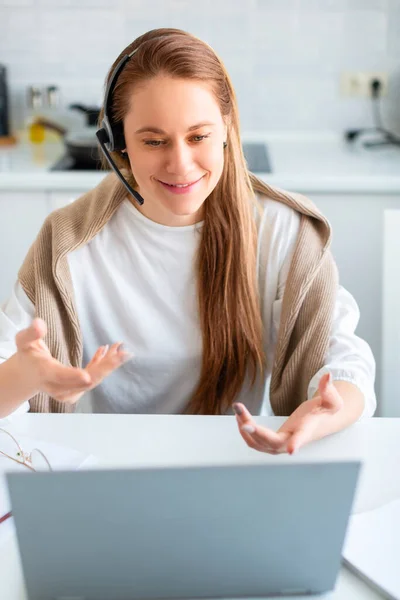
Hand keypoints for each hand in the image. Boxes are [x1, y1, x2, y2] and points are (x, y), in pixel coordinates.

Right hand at [15, 318, 131, 404]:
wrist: (27, 376)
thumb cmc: (27, 356)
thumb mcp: (23, 342)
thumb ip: (31, 333)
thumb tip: (38, 323)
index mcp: (45, 374)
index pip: (60, 376)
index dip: (73, 376)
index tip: (87, 375)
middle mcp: (58, 387)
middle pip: (84, 381)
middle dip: (105, 367)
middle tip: (123, 353)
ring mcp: (68, 392)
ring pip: (93, 381)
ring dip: (109, 365)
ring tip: (122, 349)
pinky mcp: (76, 391)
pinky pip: (93, 379)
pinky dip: (103, 366)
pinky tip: (109, 352)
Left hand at [233, 373, 343, 454]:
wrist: (320, 423)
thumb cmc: (325, 410)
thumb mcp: (331, 399)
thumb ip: (328, 388)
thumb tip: (328, 374)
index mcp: (307, 430)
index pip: (302, 437)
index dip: (297, 444)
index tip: (291, 450)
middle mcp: (291, 442)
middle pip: (271, 442)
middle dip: (254, 430)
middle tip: (240, 414)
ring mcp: (280, 446)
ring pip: (258, 443)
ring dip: (245, 428)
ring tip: (237, 409)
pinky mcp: (272, 444)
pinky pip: (254, 442)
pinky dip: (245, 431)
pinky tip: (240, 417)